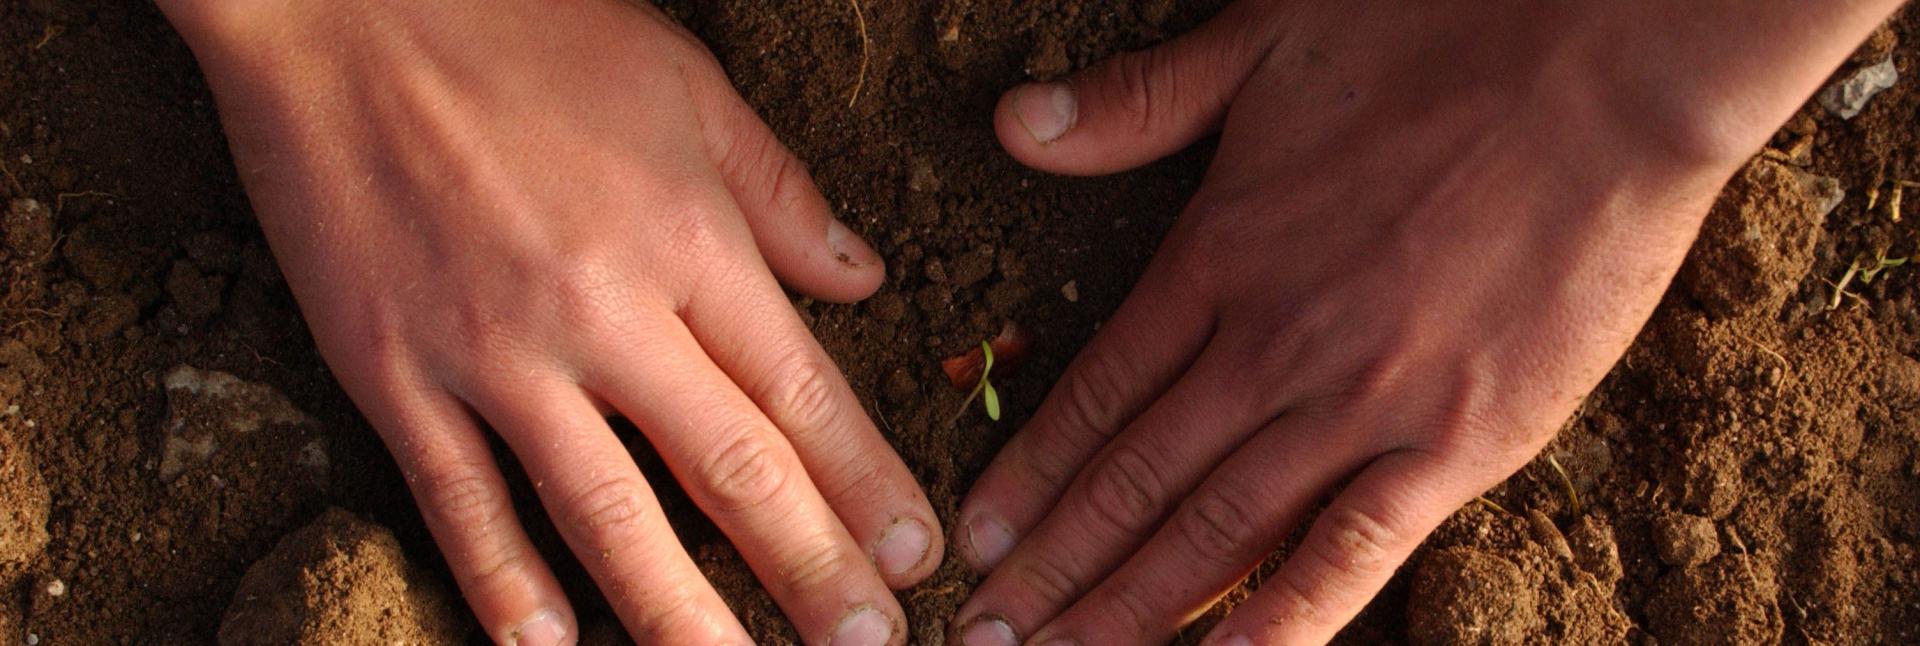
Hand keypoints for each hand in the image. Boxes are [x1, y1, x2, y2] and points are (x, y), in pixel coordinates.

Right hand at [158, 1, 939, 643]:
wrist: (333, 0)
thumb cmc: (521, 26)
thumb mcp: (684, 83)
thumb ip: (781, 195)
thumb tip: (863, 282)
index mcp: (687, 234)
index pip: (801, 389)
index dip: (867, 482)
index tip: (916, 554)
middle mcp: (603, 309)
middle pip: (728, 468)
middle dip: (809, 571)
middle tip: (869, 645)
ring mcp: (493, 351)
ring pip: (604, 513)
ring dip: (680, 613)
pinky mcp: (393, 372)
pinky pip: (459, 500)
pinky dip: (505, 583)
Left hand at [945, 0, 1893, 642]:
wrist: (1612, 63)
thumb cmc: (1442, 35)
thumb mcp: (1262, 41)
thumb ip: (1135, 102)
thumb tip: (1014, 122)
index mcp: (1220, 254)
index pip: (1097, 391)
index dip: (1030, 473)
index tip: (980, 536)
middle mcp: (1272, 345)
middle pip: (1137, 480)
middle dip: (1056, 567)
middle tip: (987, 632)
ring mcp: (1364, 400)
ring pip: (1220, 529)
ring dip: (1133, 607)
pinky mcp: (1460, 440)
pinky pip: (1354, 549)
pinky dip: (1288, 618)